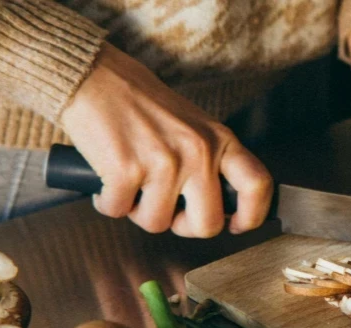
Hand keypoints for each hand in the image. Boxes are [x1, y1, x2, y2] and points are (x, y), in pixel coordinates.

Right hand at [60, 43, 272, 236]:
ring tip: (132, 184)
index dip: (251, 216)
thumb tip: (219, 209)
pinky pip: (119, 211)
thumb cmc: (140, 104)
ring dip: (139, 212)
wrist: (94, 77)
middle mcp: (198, 152)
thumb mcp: (193, 126)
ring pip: (158, 223)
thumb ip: (210, 161)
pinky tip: (107, 180)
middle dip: (184, 227)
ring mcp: (164, 162)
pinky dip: (108, 203)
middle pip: (208, 224)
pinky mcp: (127, 170)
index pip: (256, 185)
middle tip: (168, 211)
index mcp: (218, 140)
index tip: (237, 226)